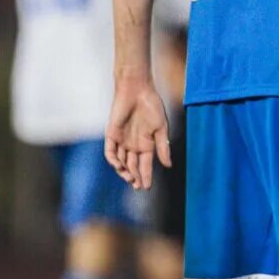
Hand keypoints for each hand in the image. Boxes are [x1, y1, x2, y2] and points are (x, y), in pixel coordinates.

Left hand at [104, 73, 171, 190]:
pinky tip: (119, 166)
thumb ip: (163, 147)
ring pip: (121, 162)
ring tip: (130, 179)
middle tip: (138, 187)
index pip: (145, 164)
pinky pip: (110, 152)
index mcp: (146, 143)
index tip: (148, 187)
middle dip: (135, 177)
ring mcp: (121, 140)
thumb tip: (168, 165)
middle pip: (133, 166)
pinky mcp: (111, 135)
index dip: (146, 176)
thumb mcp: (161, 128)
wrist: (137, 90)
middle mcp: (133, 144)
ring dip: (124, 172)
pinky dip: (113, 160)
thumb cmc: (152, 106)